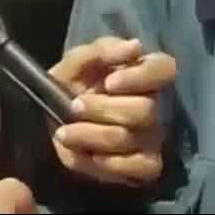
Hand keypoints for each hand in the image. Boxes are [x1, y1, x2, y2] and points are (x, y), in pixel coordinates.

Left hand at [48, 37, 175, 187]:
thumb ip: (99, 51)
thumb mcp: (74, 62)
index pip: (164, 69)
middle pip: (145, 110)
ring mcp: (153, 137)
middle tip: (75, 106)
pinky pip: (141, 167)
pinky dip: (110, 163)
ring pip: (131, 138)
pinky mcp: (145, 164)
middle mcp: (156, 105)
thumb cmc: (70, 84)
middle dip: (103, 109)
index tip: (109, 82)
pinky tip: (87, 154)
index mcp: (142, 73)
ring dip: (92, 135)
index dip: (140, 76)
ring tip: (64, 132)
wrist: (50, 120)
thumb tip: (135, 47)